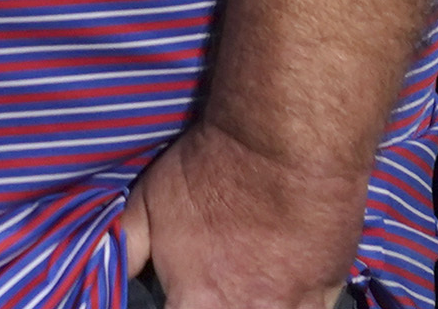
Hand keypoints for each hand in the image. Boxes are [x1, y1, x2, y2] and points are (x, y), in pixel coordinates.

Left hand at [121, 124, 365, 308]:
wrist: (281, 146)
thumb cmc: (209, 171)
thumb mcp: (147, 203)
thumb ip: (127, 247)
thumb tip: (110, 270)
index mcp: (194, 300)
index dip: (178, 307)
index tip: (179, 296)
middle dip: (215, 303)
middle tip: (214, 284)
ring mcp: (290, 308)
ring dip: (255, 305)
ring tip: (246, 288)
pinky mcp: (327, 293)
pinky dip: (295, 307)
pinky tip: (281, 291)